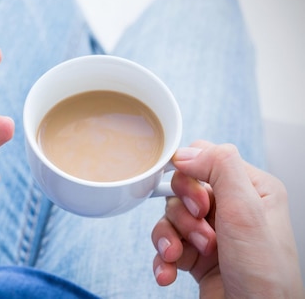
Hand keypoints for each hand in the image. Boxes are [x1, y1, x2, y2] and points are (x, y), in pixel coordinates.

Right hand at [151, 140, 303, 297]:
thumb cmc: (264, 276)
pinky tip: (169, 272)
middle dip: (182, 216)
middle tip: (200, 235)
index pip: (206, 160)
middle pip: (181, 190)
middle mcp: (232, 208)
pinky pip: (166, 244)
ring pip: (170, 217)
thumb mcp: (247, 212)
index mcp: (252, 189)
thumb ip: (220, 169)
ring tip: (184, 258)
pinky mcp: (196, 256)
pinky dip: (163, 259)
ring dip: (171, 239)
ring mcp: (212, 232)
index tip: (197, 204)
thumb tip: (186, 151)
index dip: (190, 179)